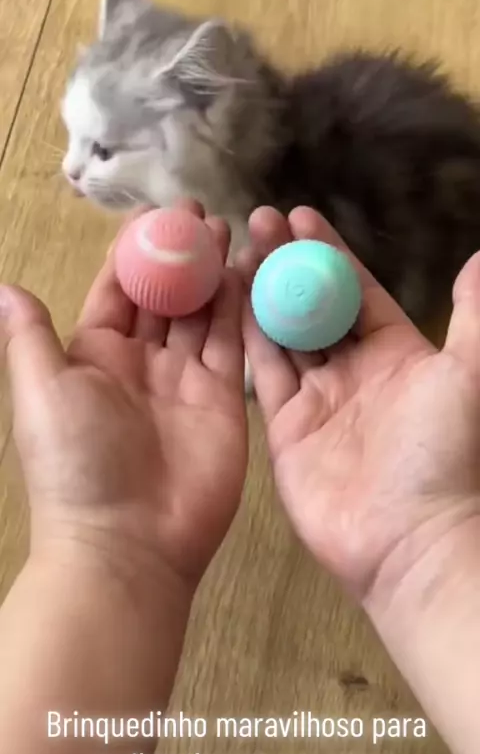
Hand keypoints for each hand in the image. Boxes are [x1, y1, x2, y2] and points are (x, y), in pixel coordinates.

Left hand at [0, 201, 246, 587]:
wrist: (130, 540)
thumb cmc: (78, 460)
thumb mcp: (42, 390)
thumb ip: (30, 335)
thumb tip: (3, 286)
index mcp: (95, 355)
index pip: (118, 290)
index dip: (137, 251)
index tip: (160, 214)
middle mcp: (141, 363)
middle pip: (164, 296)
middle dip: (181, 255)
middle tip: (203, 213)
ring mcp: (185, 381)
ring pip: (201, 314)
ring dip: (212, 274)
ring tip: (227, 230)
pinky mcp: (222, 401)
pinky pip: (231, 345)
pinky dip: (238, 309)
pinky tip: (245, 272)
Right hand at [241, 206, 479, 602]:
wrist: (410, 540)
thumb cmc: (444, 452)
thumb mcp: (467, 374)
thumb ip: (472, 317)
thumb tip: (478, 258)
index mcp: (398, 355)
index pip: (357, 292)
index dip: (332, 254)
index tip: (302, 217)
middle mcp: (355, 373)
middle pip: (315, 306)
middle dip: (288, 263)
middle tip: (258, 221)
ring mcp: (318, 402)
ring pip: (284, 335)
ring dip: (263, 292)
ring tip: (237, 249)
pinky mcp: (287, 430)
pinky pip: (264, 374)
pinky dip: (249, 337)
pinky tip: (230, 301)